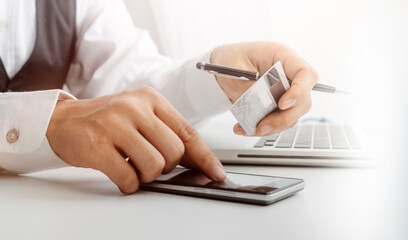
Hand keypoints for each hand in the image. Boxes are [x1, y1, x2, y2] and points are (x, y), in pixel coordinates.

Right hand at [46, 87, 226, 193]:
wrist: (62, 121)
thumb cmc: (106, 121)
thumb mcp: (140, 117)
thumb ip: (167, 133)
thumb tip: (199, 161)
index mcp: (151, 99)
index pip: (188, 132)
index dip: (205, 157)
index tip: (216, 172)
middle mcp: (134, 107)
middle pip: (174, 152)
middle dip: (167, 167)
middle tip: (150, 164)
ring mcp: (114, 124)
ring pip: (154, 165)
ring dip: (147, 176)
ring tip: (133, 167)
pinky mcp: (96, 144)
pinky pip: (128, 176)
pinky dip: (129, 183)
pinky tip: (121, 175)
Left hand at [210, 41, 317, 135]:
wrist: (223, 69)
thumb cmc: (231, 59)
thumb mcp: (235, 68)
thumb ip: (251, 87)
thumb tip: (262, 105)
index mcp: (283, 57)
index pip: (306, 74)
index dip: (300, 91)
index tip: (282, 104)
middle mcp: (289, 75)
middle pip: (303, 100)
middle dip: (284, 117)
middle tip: (262, 126)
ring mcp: (286, 91)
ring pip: (293, 115)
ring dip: (274, 126)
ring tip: (250, 129)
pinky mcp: (279, 105)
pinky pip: (279, 121)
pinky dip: (265, 128)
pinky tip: (246, 128)